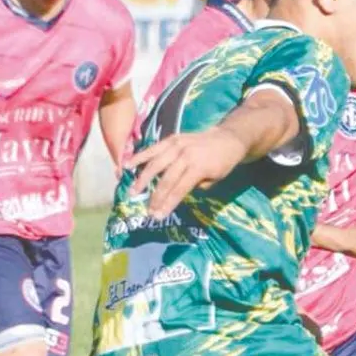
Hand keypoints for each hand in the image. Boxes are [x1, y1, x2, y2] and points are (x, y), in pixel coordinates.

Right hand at [126, 128, 248, 217]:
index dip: (167, 204)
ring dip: (142, 179)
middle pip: (166, 179)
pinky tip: (127, 164)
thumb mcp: (214, 179)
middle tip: (148, 211)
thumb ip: (194, 186)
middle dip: (156, 197)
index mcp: (198, 168)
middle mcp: (185, 155)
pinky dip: (140, 156)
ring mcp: (177, 145)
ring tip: (133, 191)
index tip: (158, 216)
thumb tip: (174, 193)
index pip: (179, 190)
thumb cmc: (222, 163)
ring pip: (155, 163)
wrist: (227, 138)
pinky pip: (153, 148)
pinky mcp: (172, 139)